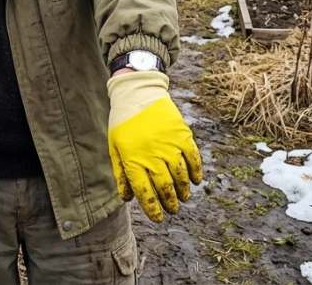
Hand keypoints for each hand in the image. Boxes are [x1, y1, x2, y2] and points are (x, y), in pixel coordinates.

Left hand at [107, 71, 201, 221]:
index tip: (159, 218)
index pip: (145, 192)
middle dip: (170, 203)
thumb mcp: (115, 147)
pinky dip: (196, 172)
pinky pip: (193, 158)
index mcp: (133, 160)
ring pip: (180, 176)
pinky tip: (196, 181)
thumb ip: (121, 173)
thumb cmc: (123, 121)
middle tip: (173, 210)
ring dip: (183, 190)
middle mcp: (152, 156)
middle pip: (165, 187)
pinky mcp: (182, 135)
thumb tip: (127, 198)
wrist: (137, 92)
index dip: (153, 208)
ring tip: (183, 198)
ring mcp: (169, 146)